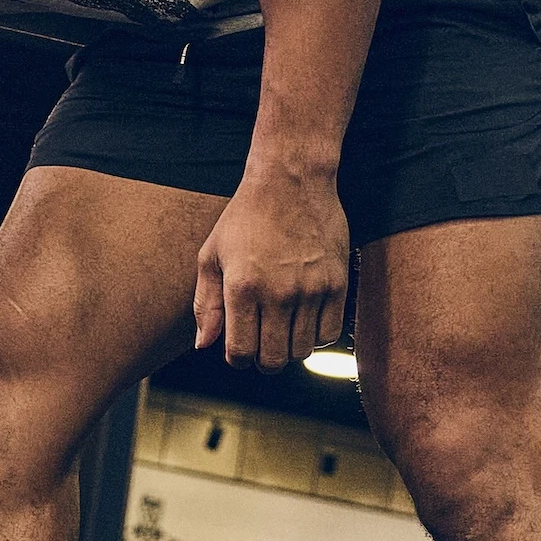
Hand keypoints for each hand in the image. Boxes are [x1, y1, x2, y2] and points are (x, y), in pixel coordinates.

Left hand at [196, 170, 352, 369]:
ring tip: (281, 330)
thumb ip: (205, 304)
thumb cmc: (245, 216)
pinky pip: (329, 333)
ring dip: (289, 349)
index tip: (239, 350)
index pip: (240, 352)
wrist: (291, 180)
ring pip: (302, 351)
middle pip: (273, 359)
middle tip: (260, 344)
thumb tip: (204, 345)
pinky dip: (316, 337)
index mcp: (242, 287)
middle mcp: (278, 293)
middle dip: (262, 360)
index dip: (237, 359)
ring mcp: (311, 290)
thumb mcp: (212, 255)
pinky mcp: (337, 284)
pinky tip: (304, 321)